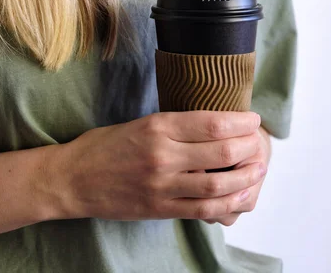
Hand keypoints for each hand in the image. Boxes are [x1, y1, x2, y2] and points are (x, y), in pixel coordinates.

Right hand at [50, 111, 265, 221]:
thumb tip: (211, 126)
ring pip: (217, 185)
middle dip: (249, 148)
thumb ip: (172, 126)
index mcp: (156, 128)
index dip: (240, 122)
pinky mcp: (159, 208)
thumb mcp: (137, 124)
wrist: (72, 179)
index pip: (211, 123)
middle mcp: (162, 155)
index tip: (252, 120)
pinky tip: (241, 197)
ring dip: (245, 179)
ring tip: (258, 170)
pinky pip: (202, 210)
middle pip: (221, 152)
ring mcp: (161, 185)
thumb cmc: (101, 147)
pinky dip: (227, 205)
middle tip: (258, 144)